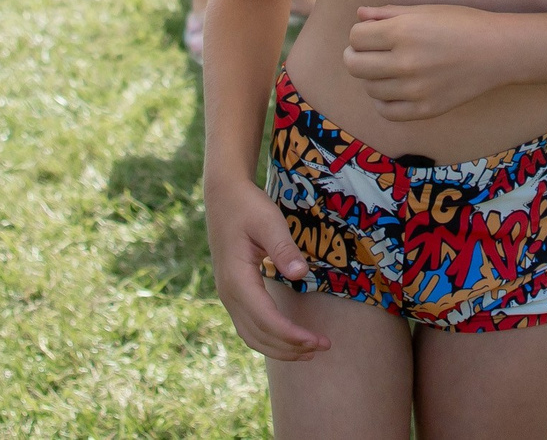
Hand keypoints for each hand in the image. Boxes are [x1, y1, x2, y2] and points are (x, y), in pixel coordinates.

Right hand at [204, 178, 328, 361]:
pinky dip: (268, 337)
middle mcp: (228, 293)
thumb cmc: (248, 206)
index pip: (266, 319)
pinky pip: (248, 325)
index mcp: (237, 279)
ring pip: (251, 335)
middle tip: (323, 347)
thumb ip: (283, 248)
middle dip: (290, 347)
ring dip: (279, 347)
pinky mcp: (233, 291)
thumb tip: (300, 274)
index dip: (292, 335)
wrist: (223, 195)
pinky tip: (288, 338)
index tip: (318, 341)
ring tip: (309, 351)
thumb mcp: (269, 221)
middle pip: (258, 335)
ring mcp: (228, 294)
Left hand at [343, 4, 502, 120]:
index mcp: (402, 31)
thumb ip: (388, 13)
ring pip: (369, 88)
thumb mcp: (424, 10)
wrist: (497, 51)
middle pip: (354, 65)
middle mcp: (405, 62)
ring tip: (386, 69)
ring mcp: (415, 90)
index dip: (360, 34)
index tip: (370, 34)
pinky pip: (386, 112)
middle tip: (367, 52)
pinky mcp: (425, 110)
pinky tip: (392, 89)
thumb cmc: (461, 24)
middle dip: (355, 56)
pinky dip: (383, 101)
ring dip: (371, 77)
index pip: (356, 37)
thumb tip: (359, 16)